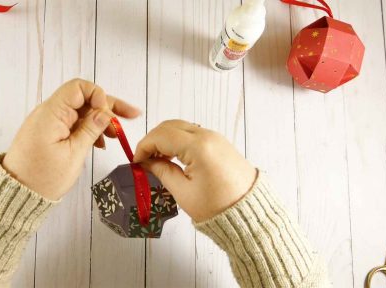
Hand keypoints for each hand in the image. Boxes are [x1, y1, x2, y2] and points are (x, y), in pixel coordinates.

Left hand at [3, 79, 139, 199]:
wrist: (18, 194)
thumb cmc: (43, 177)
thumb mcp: (73, 154)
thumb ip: (90, 130)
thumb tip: (104, 112)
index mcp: (51, 113)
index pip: (78, 88)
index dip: (98, 96)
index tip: (109, 114)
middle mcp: (49, 113)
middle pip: (83, 99)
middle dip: (107, 107)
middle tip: (131, 115)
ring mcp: (49, 122)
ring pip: (80, 112)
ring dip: (99, 120)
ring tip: (115, 136)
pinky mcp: (49, 132)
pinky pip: (72, 123)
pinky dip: (88, 129)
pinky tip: (100, 143)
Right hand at [133, 120, 256, 221]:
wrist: (250, 212)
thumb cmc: (217, 206)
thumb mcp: (183, 192)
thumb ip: (162, 171)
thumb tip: (146, 161)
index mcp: (198, 146)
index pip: (161, 136)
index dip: (144, 146)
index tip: (135, 161)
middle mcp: (207, 135)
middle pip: (170, 126)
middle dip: (153, 140)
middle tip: (144, 159)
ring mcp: (215, 137)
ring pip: (181, 127)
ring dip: (165, 139)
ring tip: (157, 160)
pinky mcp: (219, 143)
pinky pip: (192, 133)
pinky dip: (178, 140)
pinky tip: (172, 157)